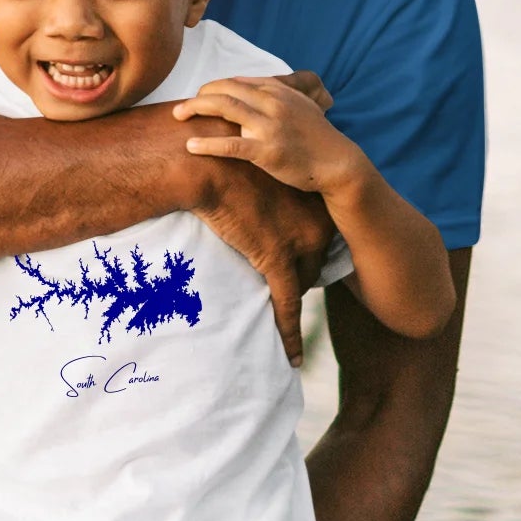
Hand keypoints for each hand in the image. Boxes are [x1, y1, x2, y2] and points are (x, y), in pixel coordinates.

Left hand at [174, 76, 365, 194]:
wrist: (337, 162)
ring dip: (195, 109)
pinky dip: (207, 145)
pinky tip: (191, 146)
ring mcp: (269, 126)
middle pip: (225, 89)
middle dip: (198, 95)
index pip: (236, 81)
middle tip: (182, 107)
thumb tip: (248, 89)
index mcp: (278, 90)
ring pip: (224, 108)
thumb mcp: (300, 105)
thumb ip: (275, 94)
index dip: (214, 87)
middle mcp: (272, 103)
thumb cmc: (316, 136)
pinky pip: (230, 145)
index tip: (200, 97)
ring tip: (177, 116)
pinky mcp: (267, 151)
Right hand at [184, 153, 333, 366]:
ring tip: (281, 316)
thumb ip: (273, 187)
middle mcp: (319, 221)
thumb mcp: (258, 169)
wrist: (201, 164)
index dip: (300, 249)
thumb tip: (262, 195)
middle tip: (276, 275)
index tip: (286, 250)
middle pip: (313, 263)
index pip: (318, 237)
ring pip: (301, 284)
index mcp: (316, 198)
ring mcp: (300, 244)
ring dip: (288, 295)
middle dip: (297, 272)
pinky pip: (288, 306)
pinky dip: (289, 334)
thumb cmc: (221, 163)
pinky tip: (293, 358)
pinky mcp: (277, 262)